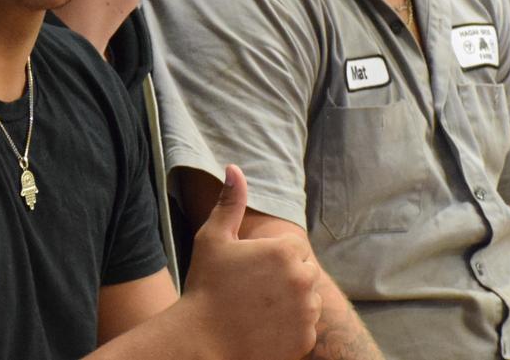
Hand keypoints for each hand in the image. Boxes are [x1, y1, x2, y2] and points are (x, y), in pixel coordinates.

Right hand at [178, 166, 321, 359]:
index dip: (270, 258)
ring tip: (258, 310)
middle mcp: (302, 280)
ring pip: (308, 300)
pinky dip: (291, 328)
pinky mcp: (306, 339)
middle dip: (284, 278)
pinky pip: (306, 326)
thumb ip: (230, 202)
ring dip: (291, 302)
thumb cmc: (205, 287)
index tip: (249, 271)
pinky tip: (263, 329)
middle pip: (303, 272)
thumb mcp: (212, 239)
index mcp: (284, 251)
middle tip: (252, 291)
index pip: (293, 248)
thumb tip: (234, 168)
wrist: (202, 342)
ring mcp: (307, 312)